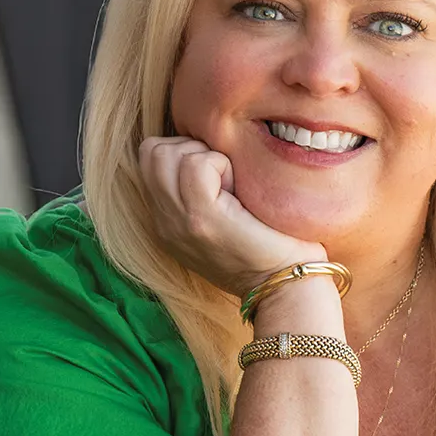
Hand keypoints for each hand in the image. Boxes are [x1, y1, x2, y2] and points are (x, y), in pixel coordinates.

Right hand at [138, 136, 325, 299]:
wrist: (285, 288)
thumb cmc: (271, 250)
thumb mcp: (224, 222)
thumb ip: (204, 194)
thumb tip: (211, 151)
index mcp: (168, 221)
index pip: (151, 159)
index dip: (186, 152)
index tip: (219, 177)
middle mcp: (164, 222)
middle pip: (151, 151)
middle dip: (189, 147)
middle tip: (224, 176)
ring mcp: (178, 221)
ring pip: (165, 154)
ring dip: (204, 156)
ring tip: (230, 184)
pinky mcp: (202, 219)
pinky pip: (197, 166)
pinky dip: (221, 164)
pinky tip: (239, 189)